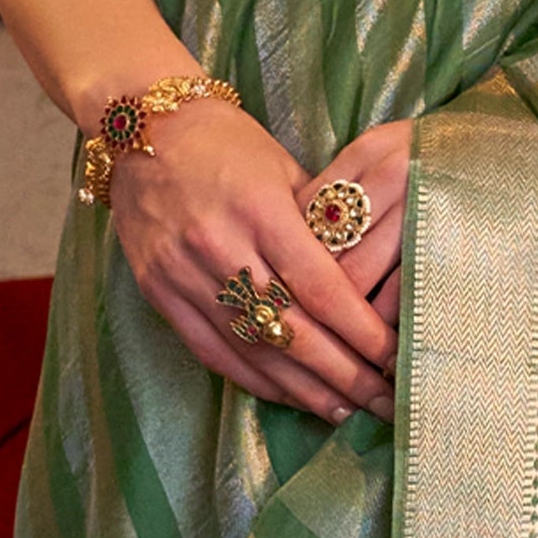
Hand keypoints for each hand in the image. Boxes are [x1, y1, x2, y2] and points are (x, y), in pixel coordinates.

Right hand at [108, 98, 397, 425]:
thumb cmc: (227, 141)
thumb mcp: (283, 166)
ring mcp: (183, 273)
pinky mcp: (159, 291)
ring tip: (344, 409)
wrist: (143, 127)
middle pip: (291, 329)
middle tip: (383, 400)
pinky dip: (254, 379)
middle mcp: (219, 246)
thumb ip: (317, 225)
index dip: (360, 331)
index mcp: (260, 209)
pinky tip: (289, 395)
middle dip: (343, 372)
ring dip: (302, 388)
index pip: (320, 287)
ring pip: (253, 349)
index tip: (394, 358)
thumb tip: (363, 281)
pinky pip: (212, 351)